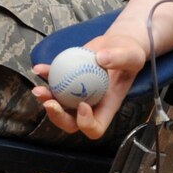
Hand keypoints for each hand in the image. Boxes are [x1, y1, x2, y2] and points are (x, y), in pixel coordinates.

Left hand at [31, 32, 148, 137]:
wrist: (117, 43)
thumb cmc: (130, 54)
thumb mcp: (133, 56)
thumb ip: (120, 58)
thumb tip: (101, 58)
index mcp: (107, 107)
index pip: (95, 128)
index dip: (86, 123)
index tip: (83, 105)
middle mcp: (90, 105)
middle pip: (71, 123)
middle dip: (58, 117)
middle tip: (51, 103)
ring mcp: (76, 94)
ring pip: (58, 105)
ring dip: (46, 100)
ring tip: (39, 89)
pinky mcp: (67, 79)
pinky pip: (53, 82)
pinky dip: (45, 76)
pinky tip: (39, 68)